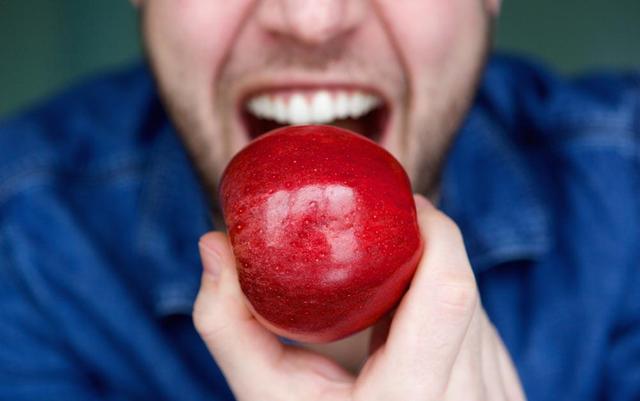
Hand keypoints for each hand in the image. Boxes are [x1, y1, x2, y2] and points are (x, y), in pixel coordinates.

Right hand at [193, 196, 526, 399]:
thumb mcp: (265, 393)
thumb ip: (228, 323)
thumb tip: (211, 244)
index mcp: (412, 398)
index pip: (448, 289)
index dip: (434, 230)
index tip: (399, 202)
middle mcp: (470, 398)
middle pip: (463, 287)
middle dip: (427, 245)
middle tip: (383, 229)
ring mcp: (498, 397)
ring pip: (477, 306)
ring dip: (434, 276)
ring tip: (389, 278)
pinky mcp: (507, 394)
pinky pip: (483, 330)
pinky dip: (446, 309)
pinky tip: (410, 322)